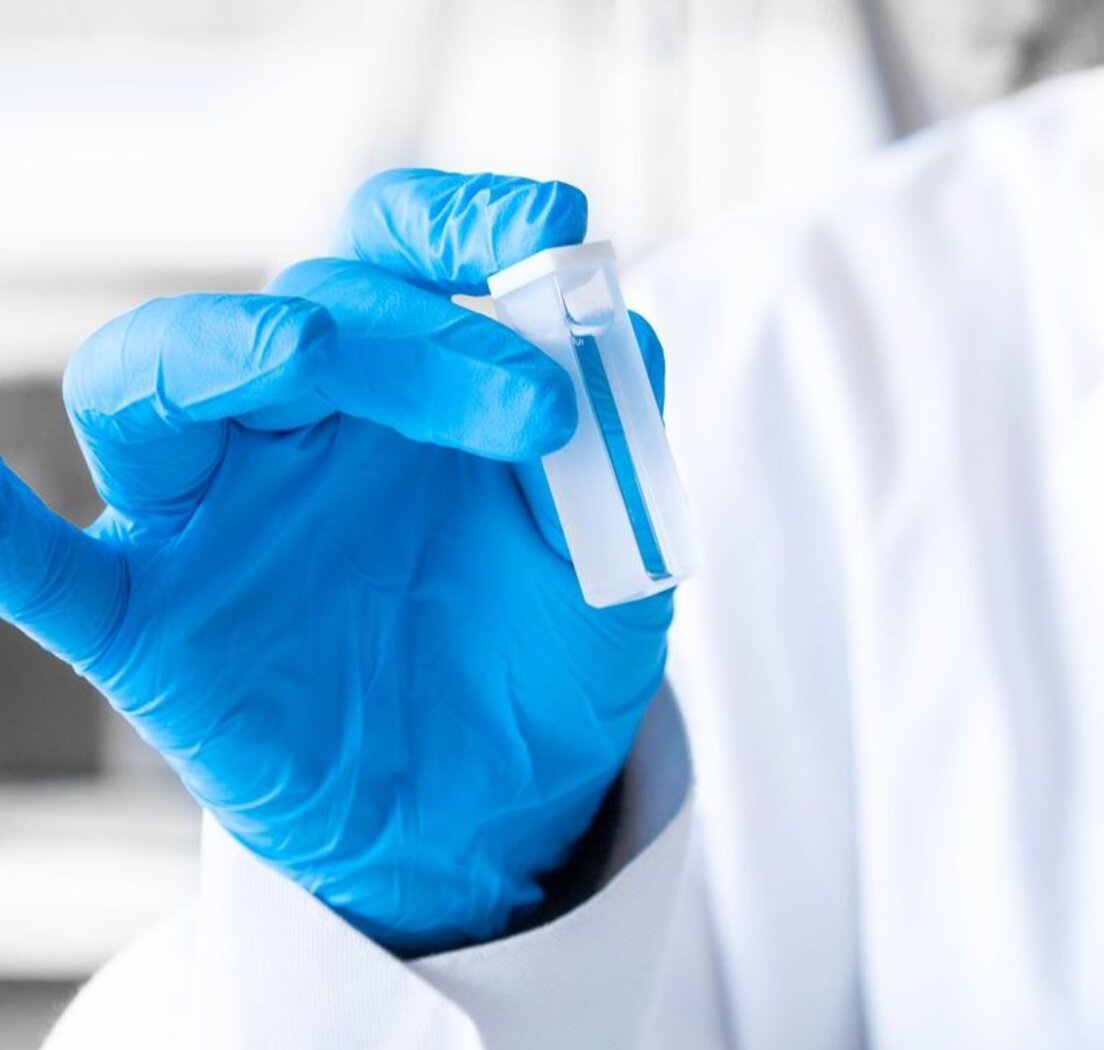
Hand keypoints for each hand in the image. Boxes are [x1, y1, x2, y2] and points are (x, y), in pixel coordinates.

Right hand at [0, 169, 672, 954]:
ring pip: (151, 384)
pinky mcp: (154, 626)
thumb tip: (612, 322)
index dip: (464, 221)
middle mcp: (295, 429)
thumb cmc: (544, 663)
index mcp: (405, 390)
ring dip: (218, 349)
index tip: (558, 227)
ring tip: (303, 357)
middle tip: (539, 413)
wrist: (499, 809)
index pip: (399, 251)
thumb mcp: (608, 552)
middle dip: (428, 341)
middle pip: (316, 312)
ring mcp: (214, 521)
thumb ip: (607, 442)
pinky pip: (50, 576)